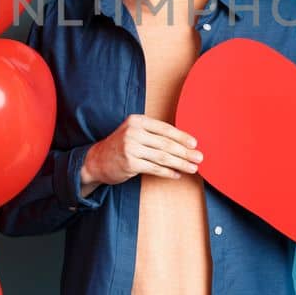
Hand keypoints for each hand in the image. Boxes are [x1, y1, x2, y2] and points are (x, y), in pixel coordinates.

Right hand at [79, 114, 202, 196]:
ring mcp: (131, 148)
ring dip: (180, 164)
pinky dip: (167, 172)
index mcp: (137, 121)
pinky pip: (154, 168)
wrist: (96, 160)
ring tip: (192, 168)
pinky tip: (176, 175)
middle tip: (199, 158)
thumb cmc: (120, 146)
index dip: (182, 136)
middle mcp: (133, 132)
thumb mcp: (133, 132)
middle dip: (185, 152)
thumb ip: (153, 134)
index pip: (165, 128)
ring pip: (162, 157)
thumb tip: (181, 142)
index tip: (194, 144)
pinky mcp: (129, 163)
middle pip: (166, 143)